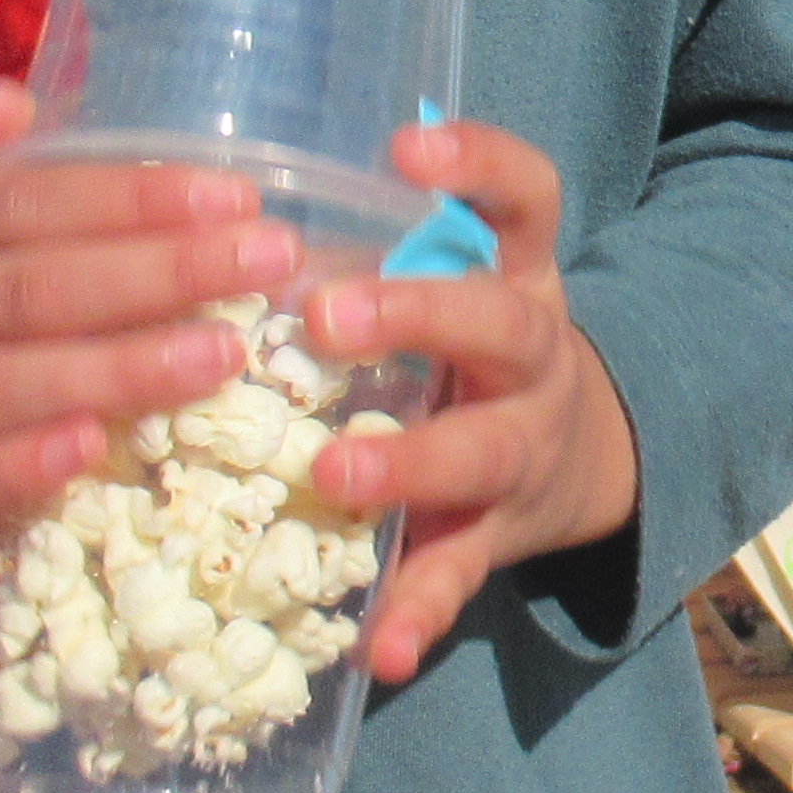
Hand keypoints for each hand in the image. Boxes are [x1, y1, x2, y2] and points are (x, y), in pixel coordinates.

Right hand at [0, 75, 294, 542]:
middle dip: (158, 276)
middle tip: (266, 263)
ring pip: (3, 388)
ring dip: (118, 373)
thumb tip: (16, 106)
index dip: (130, 199)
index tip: (234, 196)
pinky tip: (93, 450)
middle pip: (30, 292)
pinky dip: (21, 471)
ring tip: (223, 356)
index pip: (23, 202)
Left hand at [285, 116, 643, 686]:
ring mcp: (523, 449)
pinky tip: (380, 647)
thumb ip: (363, 254)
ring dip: (411, 464)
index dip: (478, 164)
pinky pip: (459, 574)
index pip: (526, 198)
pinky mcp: (496, 537)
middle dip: (420, 315)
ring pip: (485, 452)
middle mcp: (533, 356)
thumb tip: (213, 215)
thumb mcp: (450, 286)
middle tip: (324, 317)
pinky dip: (420, 610)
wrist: (580, 460)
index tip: (405, 145)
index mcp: (513, 278)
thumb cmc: (466, 353)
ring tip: (338, 475)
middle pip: (500, 323)